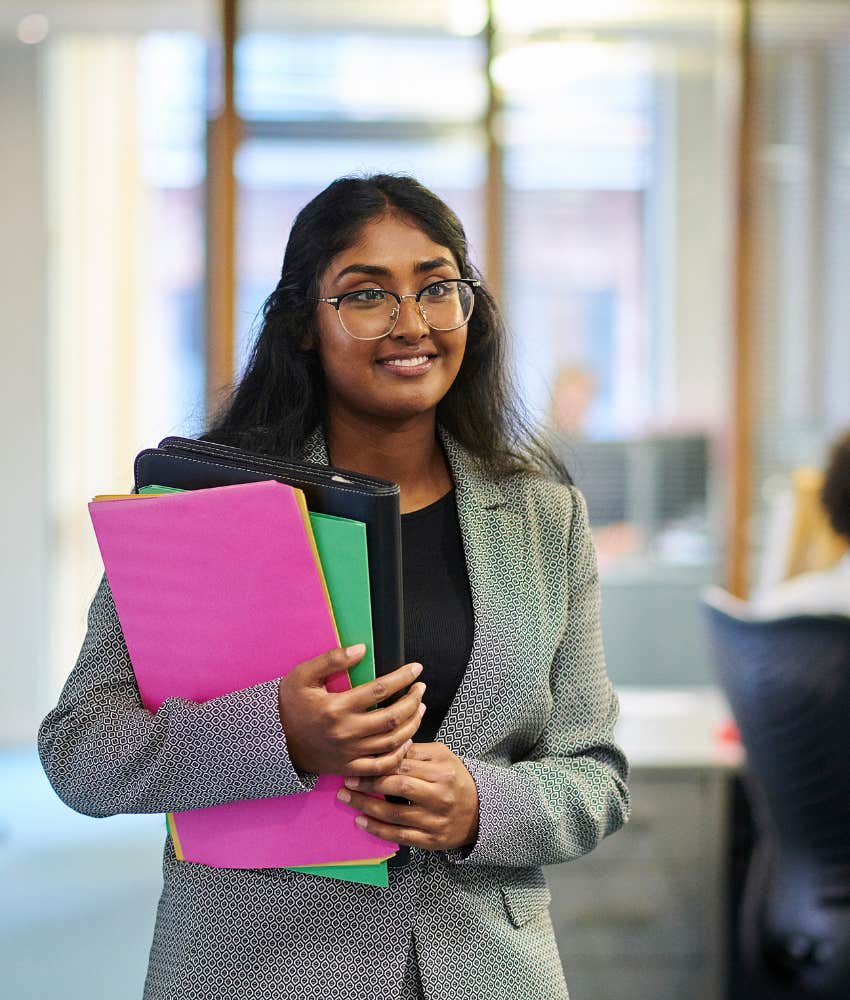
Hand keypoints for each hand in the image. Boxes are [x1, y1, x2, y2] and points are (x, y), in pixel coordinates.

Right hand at [278, 645, 426, 776]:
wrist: (275, 740)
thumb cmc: (290, 704)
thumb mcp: (302, 675)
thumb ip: (331, 660)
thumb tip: (362, 649)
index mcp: (337, 707)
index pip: (380, 689)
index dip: (403, 678)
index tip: (416, 669)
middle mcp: (346, 732)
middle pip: (392, 717)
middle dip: (413, 701)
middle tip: (421, 688)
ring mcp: (349, 753)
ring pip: (392, 742)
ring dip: (412, 724)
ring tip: (420, 708)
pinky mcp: (349, 768)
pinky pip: (381, 766)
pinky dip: (399, 755)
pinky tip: (407, 740)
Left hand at [336, 742, 479, 851]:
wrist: (479, 812)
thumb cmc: (455, 779)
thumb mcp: (443, 757)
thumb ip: (416, 752)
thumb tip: (388, 746)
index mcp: (442, 772)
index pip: (404, 766)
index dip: (378, 765)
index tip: (358, 763)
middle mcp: (440, 796)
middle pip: (398, 788)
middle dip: (369, 784)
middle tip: (347, 780)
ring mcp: (435, 821)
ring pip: (394, 814)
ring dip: (366, 806)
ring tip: (347, 798)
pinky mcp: (430, 841)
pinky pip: (399, 836)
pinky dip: (377, 829)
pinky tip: (361, 821)